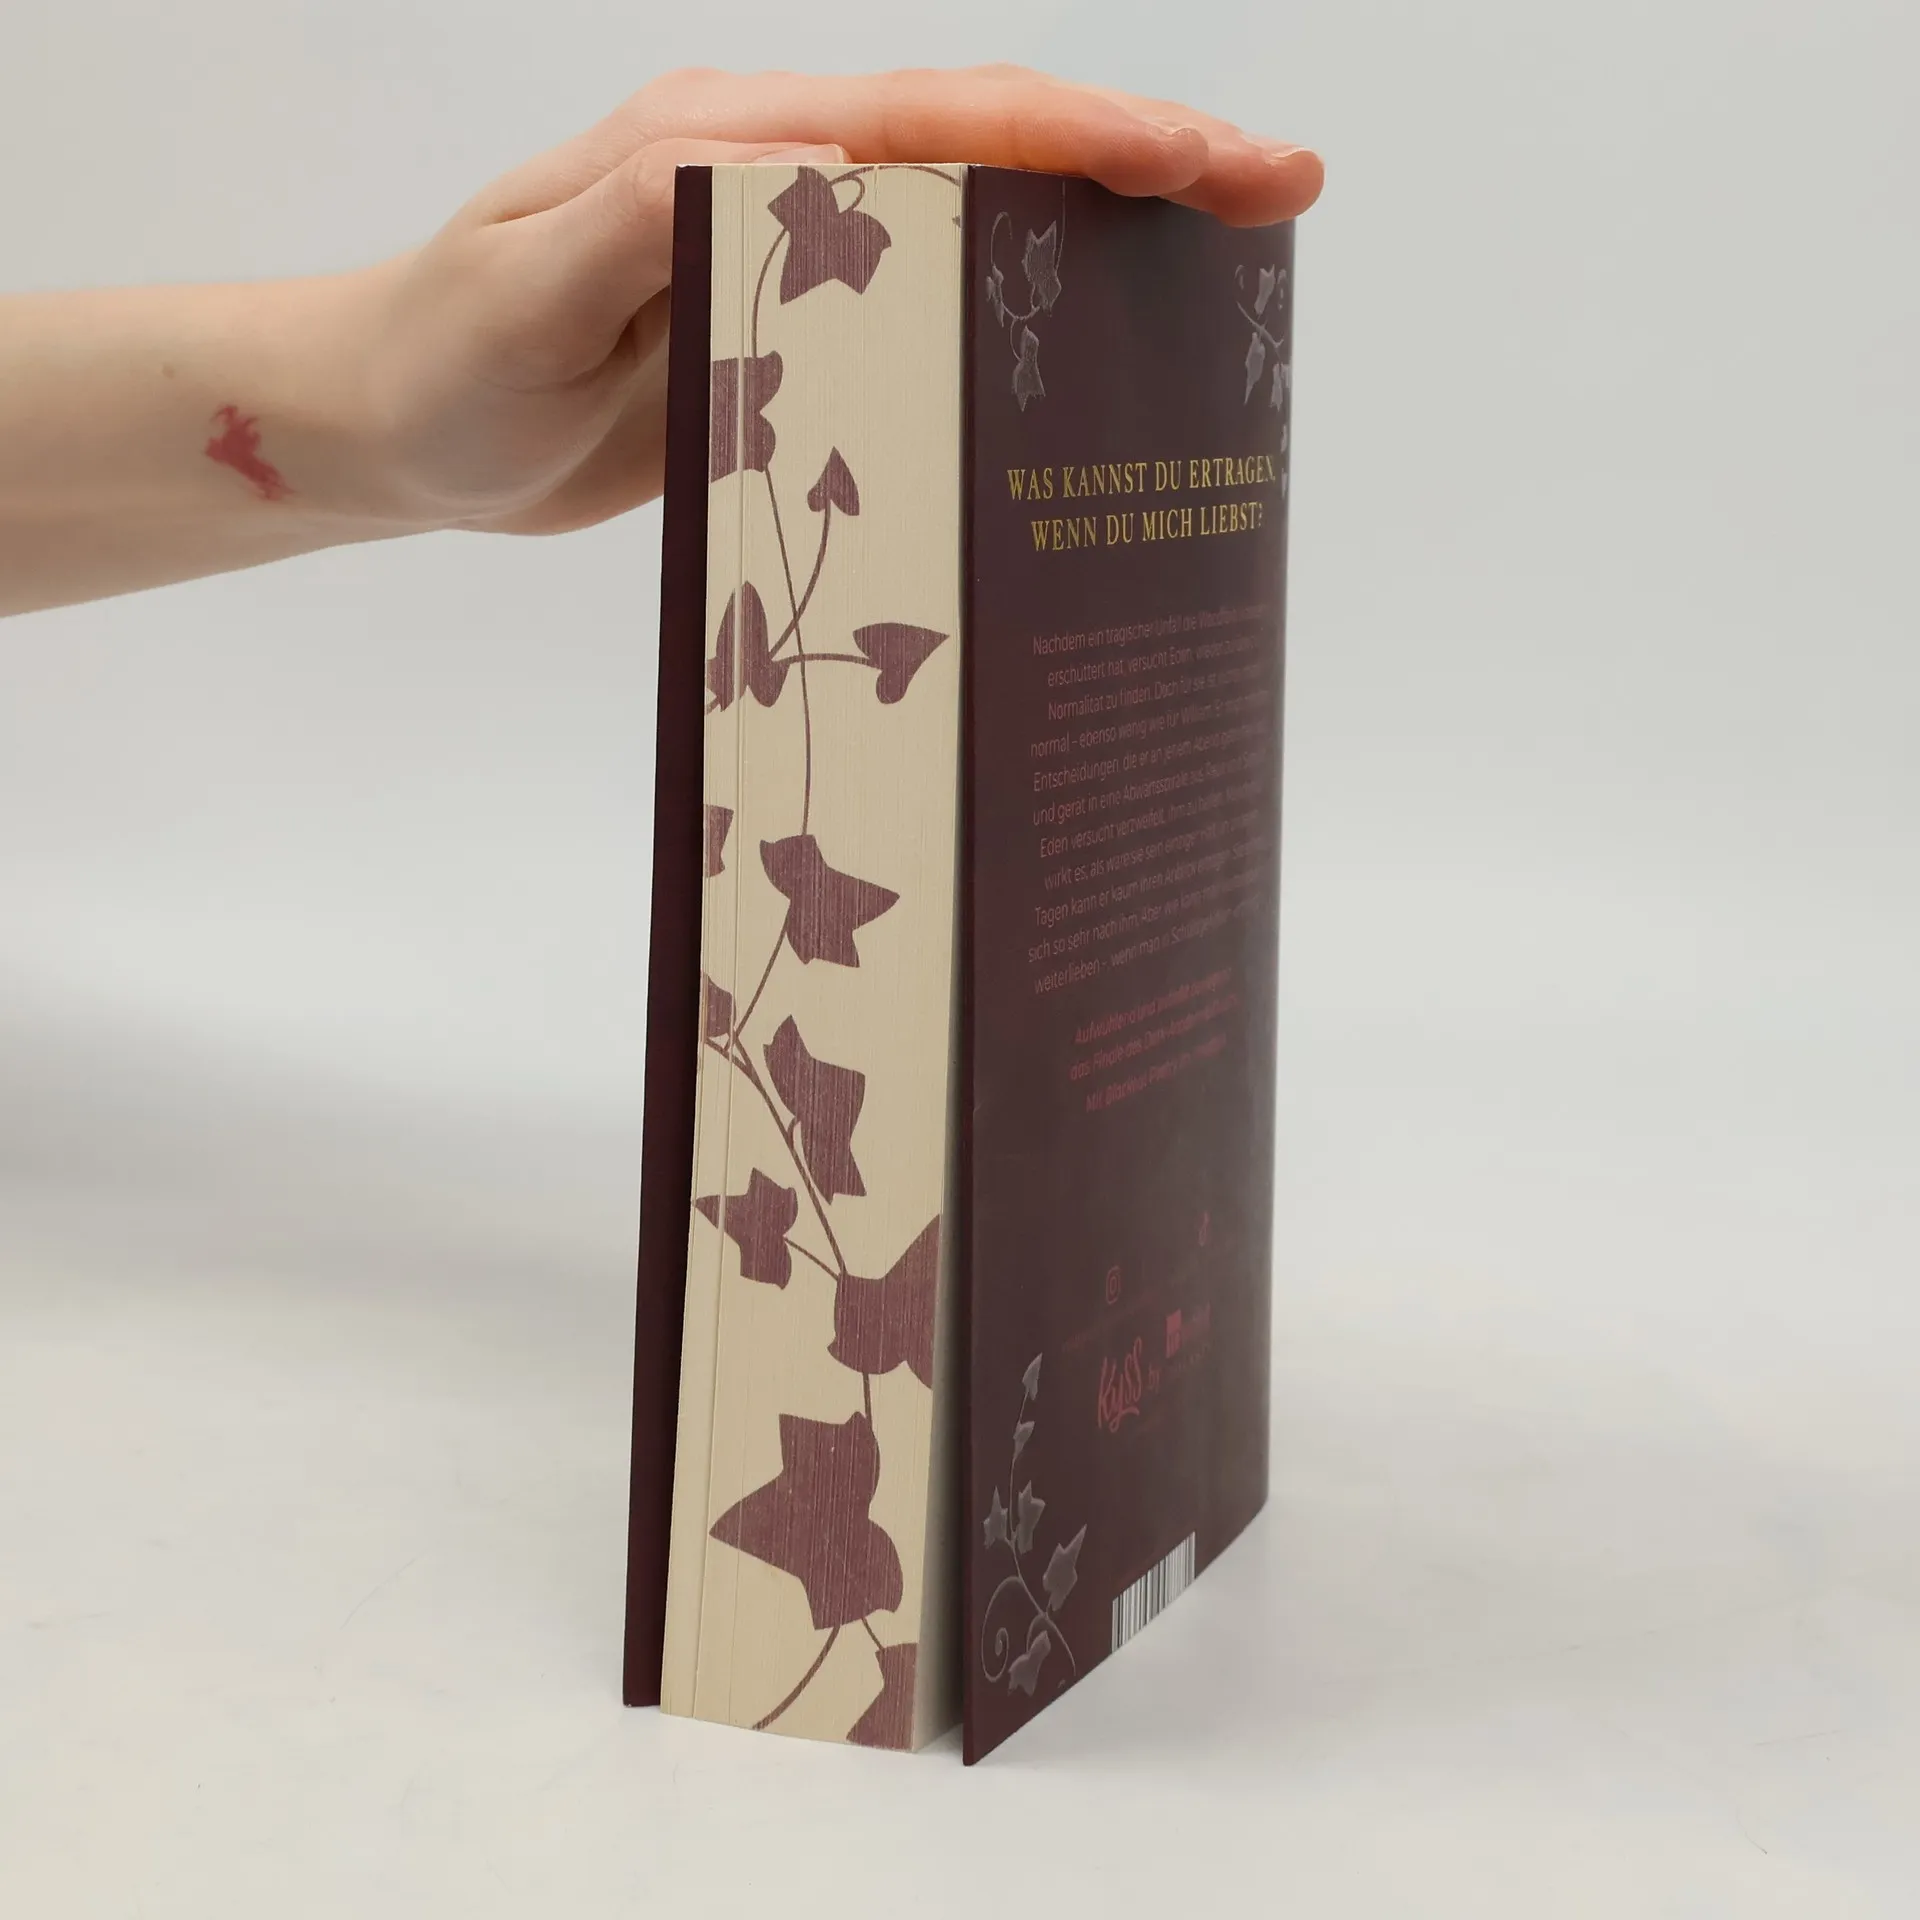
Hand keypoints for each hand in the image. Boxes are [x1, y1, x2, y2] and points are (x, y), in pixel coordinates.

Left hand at [354, 67, 1323, 536]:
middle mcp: (778, 180)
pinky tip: (1086, 352)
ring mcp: (793, 256)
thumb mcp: (526, 298)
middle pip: (990, 149)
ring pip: (977, 225)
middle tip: (1275, 190)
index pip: (935, 122)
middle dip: (1141, 161)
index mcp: (728, 149)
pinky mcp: (791, 332)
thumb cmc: (449, 363)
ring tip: (1225, 257)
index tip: (1200, 161)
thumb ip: (645, 230)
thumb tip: (792, 171)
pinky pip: (930, 311)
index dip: (1079, 134)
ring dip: (1102, 234)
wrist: (396, 421)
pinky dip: (1023, 314)